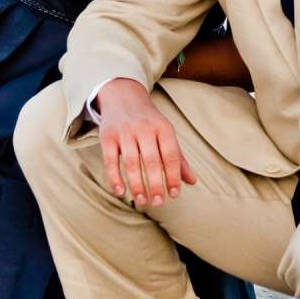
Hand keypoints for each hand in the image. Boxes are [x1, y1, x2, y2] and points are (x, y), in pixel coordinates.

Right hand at [96, 78, 195, 208]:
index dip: (174, 177)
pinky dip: (115, 178)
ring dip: (137, 185)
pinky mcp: (107, 136)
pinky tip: (120, 192)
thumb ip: (178, 158)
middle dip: (156, 185)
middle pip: (152, 162)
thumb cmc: (149, 121)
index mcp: (163, 128)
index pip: (171, 156)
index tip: (174, 194)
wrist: (123, 96)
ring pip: (131, 163)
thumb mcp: (166, 134)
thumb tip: (192, 182)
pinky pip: (111, 161)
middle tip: (158, 203)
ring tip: (142, 200)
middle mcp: (145, 128)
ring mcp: (125, 132)